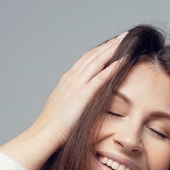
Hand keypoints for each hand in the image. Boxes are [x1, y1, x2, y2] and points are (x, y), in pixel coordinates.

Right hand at [33, 31, 126, 146]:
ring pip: (97, 62)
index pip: (85, 60)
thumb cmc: (54, 126)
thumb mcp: (63, 107)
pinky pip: (100, 78)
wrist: (46, 132)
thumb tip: (79, 102)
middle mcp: (72, 78)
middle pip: (92, 56)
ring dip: (111, 51)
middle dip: (108, 45)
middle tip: (122, 37)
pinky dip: (112, 68)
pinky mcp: (83, 95)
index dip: (98, 51)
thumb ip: (73, 100)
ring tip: (124, 42)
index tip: (110, 44)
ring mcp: (77, 85)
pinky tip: (122, 61)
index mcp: (67, 80)